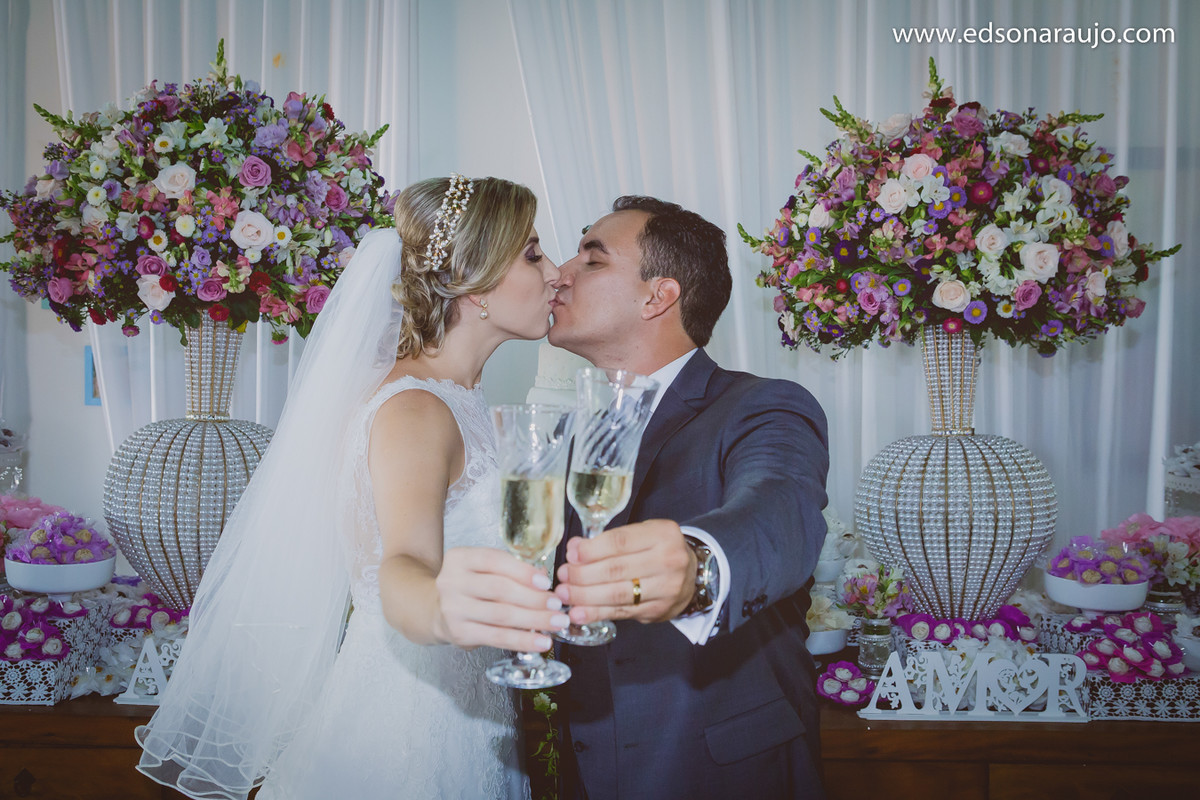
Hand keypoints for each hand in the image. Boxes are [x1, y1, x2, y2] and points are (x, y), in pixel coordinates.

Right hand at [434, 547, 568, 652]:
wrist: (437, 610)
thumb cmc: (470, 586)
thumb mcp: (483, 569)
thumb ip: (510, 570)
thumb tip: (544, 580)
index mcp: (459, 558)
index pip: (494, 561)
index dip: (522, 572)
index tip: (546, 582)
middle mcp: (451, 582)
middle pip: (500, 589)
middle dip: (534, 598)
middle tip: (557, 605)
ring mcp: (453, 609)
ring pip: (501, 615)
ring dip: (534, 620)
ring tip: (556, 623)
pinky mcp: (459, 633)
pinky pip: (497, 637)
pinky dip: (523, 640)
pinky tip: (541, 642)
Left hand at [555, 519, 694, 623]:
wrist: (691, 574)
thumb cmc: (659, 549)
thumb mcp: (641, 534)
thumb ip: (609, 540)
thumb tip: (575, 548)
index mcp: (663, 534)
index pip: (620, 542)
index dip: (591, 550)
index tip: (571, 555)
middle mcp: (668, 561)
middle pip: (616, 569)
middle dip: (583, 574)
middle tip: (563, 576)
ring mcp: (666, 589)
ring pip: (617, 594)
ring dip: (585, 596)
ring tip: (565, 594)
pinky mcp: (658, 611)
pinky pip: (621, 612)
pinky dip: (597, 613)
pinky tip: (579, 612)